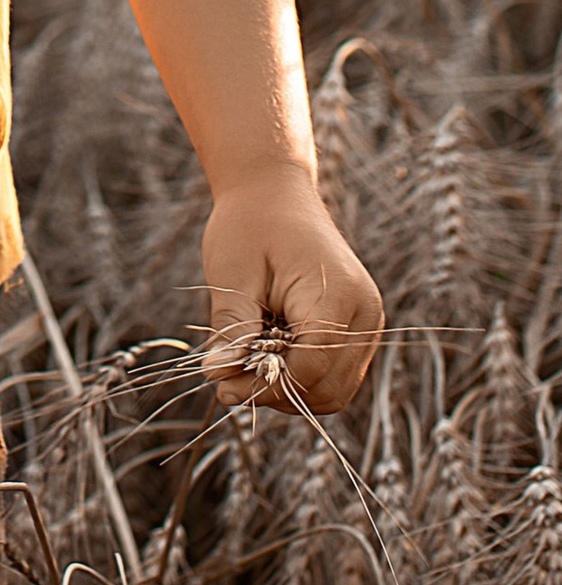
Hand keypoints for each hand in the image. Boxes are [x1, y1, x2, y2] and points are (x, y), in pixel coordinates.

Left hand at [199, 166, 383, 416]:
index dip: (267, 387)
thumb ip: (231, 328)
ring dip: (290, 389)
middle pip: (329, 389)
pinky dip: (301, 376)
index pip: (311, 368)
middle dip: (278, 393)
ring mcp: (366, 322)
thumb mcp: (232, 274)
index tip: (223, 386)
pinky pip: (334, 374)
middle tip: (231, 377)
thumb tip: (218, 376)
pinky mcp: (358, 328)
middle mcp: (364, 313)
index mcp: (337, 295)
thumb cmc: (249, 225)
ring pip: (334, 390)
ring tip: (248, 360)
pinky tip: (267, 352)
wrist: (274, 192)